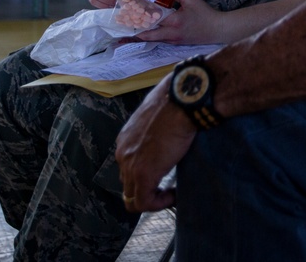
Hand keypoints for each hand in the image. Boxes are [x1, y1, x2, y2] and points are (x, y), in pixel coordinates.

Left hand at [117, 78, 195, 212]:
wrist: (181, 102)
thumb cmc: (176, 103)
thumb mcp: (160, 117)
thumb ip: (157, 130)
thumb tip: (170, 133)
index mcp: (126, 139)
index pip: (128, 167)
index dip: (145, 176)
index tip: (165, 174)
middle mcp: (123, 153)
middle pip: (128, 184)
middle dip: (147, 190)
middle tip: (167, 187)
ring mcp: (130, 165)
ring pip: (132, 197)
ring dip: (152, 198)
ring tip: (171, 192)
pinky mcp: (143, 174)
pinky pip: (144, 203)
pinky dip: (158, 204)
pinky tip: (174, 195)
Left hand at [134, 0, 224, 44]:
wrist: (217, 29)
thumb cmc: (204, 13)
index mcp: (174, 21)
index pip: (153, 18)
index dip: (140, 14)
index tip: (130, 10)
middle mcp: (171, 34)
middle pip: (148, 34)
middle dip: (136, 30)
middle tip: (126, 24)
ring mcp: (173, 41)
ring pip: (153, 39)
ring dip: (143, 34)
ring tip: (131, 28)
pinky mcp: (176, 43)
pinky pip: (160, 40)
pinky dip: (152, 35)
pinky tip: (146, 30)